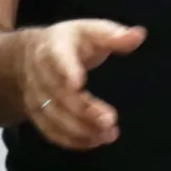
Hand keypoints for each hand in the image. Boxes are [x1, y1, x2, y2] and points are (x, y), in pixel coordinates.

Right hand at [18, 19, 145, 150]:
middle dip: (82, 110)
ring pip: (54, 117)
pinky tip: (95, 140)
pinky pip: (51, 132)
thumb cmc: (71, 41)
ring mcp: (35, 96)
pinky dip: (73, 140)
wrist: (32, 54)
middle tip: (110, 119)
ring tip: (109, 134)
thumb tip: (139, 35)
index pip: (57, 58)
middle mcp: (40, 73)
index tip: (79, 83)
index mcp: (54, 46)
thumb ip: (113, 35)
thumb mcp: (91, 30)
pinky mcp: (37, 115)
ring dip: (81, 129)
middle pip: (58, 94)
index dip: (66, 70)